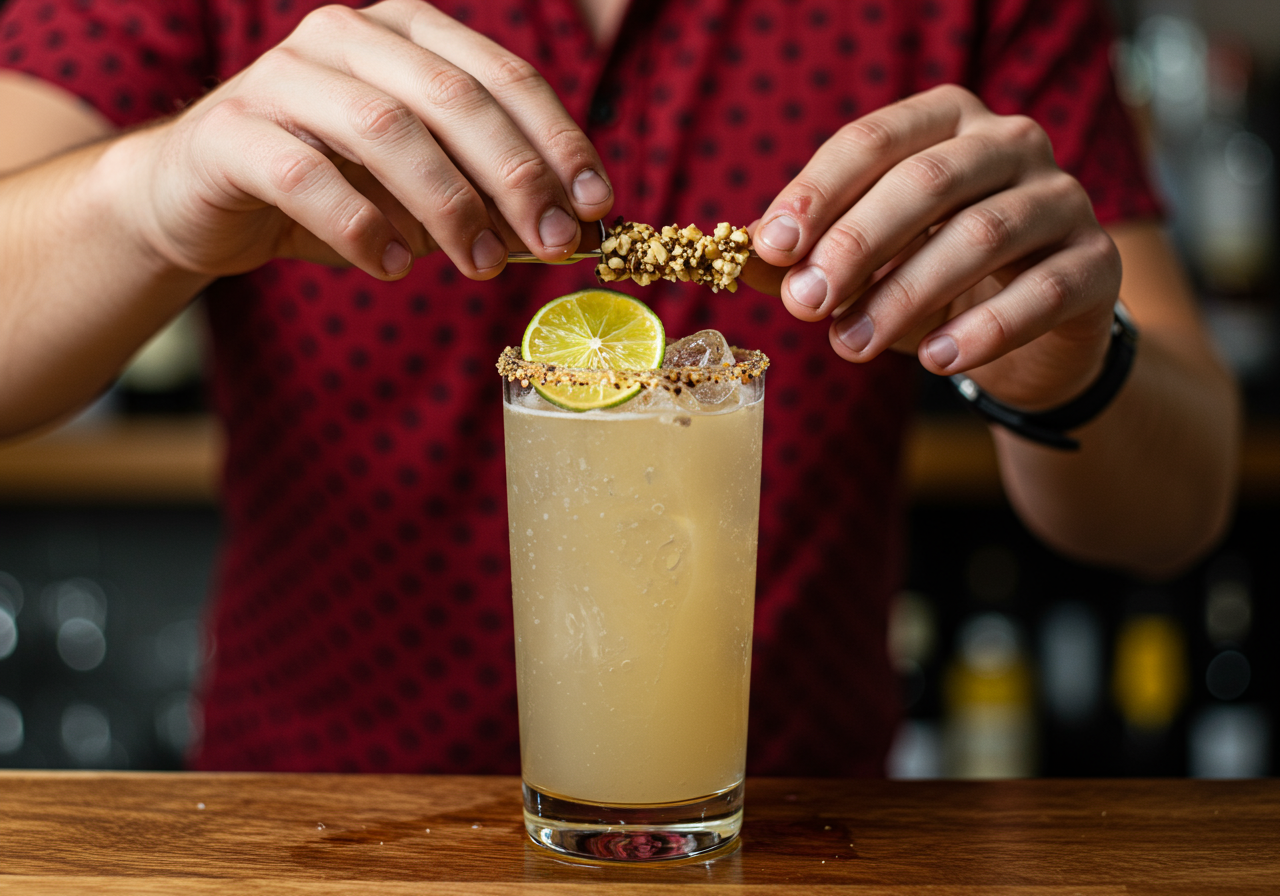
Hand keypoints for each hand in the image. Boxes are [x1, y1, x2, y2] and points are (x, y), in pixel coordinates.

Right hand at [122, 0, 612, 281]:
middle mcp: (347, 36)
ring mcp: (282, 75)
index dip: (558, 138)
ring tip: (482, 265)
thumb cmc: (331, 188)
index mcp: (406, 32)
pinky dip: (360, 227)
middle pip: (454, 97)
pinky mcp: (231, 131)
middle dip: (516, 176)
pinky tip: (392, 266)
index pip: (502, 75)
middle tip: (553, 244)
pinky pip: (305, 177)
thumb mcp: (420, 189)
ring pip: (386, 129)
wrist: (202, 196)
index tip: (596, 204)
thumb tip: (567, 231)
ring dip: (448, 206)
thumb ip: (484, 195)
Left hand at [741, 84, 1120, 410]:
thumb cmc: (936, 283)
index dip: (819, 192)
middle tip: (807, 304)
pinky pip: (1044, 291)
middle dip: (857, 244)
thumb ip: (809, 260)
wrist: (1034, 335)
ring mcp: (1063, 199)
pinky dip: (984, 329)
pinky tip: (937, 360)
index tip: (772, 247)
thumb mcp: (867, 267)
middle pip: (927, 180)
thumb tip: (746, 266)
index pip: (873, 141)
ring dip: (907, 295)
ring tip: (852, 345)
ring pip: (982, 235)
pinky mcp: (1099, 263)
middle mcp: (1010, 142)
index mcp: (945, 123)